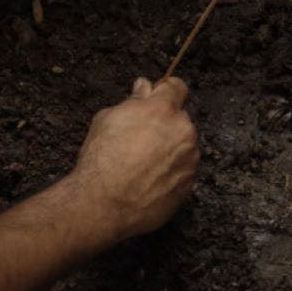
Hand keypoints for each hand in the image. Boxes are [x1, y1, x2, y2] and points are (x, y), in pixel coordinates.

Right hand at [69, 78, 199, 240]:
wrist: (105, 204)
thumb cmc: (101, 160)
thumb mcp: (107, 120)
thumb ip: (133, 101)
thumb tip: (144, 87)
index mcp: (163, 110)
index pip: (177, 87)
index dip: (167, 90)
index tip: (160, 95)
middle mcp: (183, 132)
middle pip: (180, 120)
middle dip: (165, 124)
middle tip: (140, 138)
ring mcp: (190, 160)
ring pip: (183, 146)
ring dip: (169, 150)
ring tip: (141, 164)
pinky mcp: (189, 184)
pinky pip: (182, 171)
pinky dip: (170, 172)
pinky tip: (148, 179)